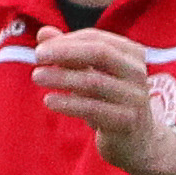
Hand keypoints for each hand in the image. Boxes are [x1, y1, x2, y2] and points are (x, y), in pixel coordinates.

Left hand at [31, 28, 175, 174]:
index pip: (96, 39)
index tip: (41, 48)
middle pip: (100, 53)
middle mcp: (137, 72)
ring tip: (37, 76)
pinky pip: (93, 109)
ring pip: (94, 81)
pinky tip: (49, 100)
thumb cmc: (109, 100)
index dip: (67, 41)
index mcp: (131, 53)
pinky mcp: (127, 121)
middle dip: (66, 52)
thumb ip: (68, 52)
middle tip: (37, 56)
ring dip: (62, 77)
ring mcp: (135, 97)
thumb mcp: (90, 74)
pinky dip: (68, 103)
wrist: (138, 141)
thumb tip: (44, 33)